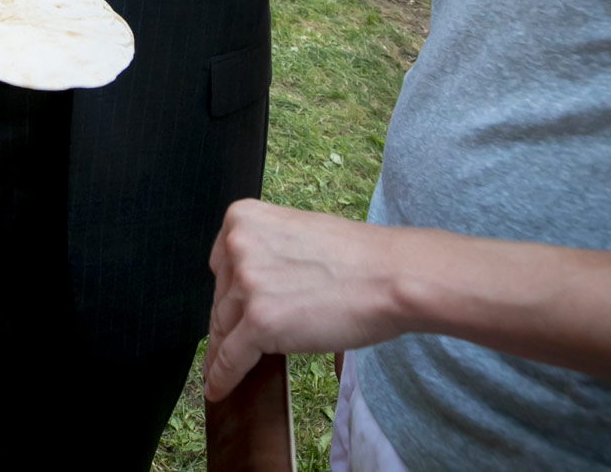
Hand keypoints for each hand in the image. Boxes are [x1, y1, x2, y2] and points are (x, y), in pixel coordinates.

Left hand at [204, 201, 401, 401]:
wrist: (391, 276)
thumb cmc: (357, 258)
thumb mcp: (295, 235)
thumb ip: (266, 254)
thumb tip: (248, 289)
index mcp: (244, 218)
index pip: (221, 266)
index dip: (230, 294)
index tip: (232, 311)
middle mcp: (238, 246)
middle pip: (221, 298)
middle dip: (231, 323)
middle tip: (238, 343)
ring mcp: (247, 284)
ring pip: (224, 330)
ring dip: (227, 352)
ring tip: (224, 370)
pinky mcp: (259, 321)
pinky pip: (230, 358)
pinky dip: (222, 378)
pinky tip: (219, 391)